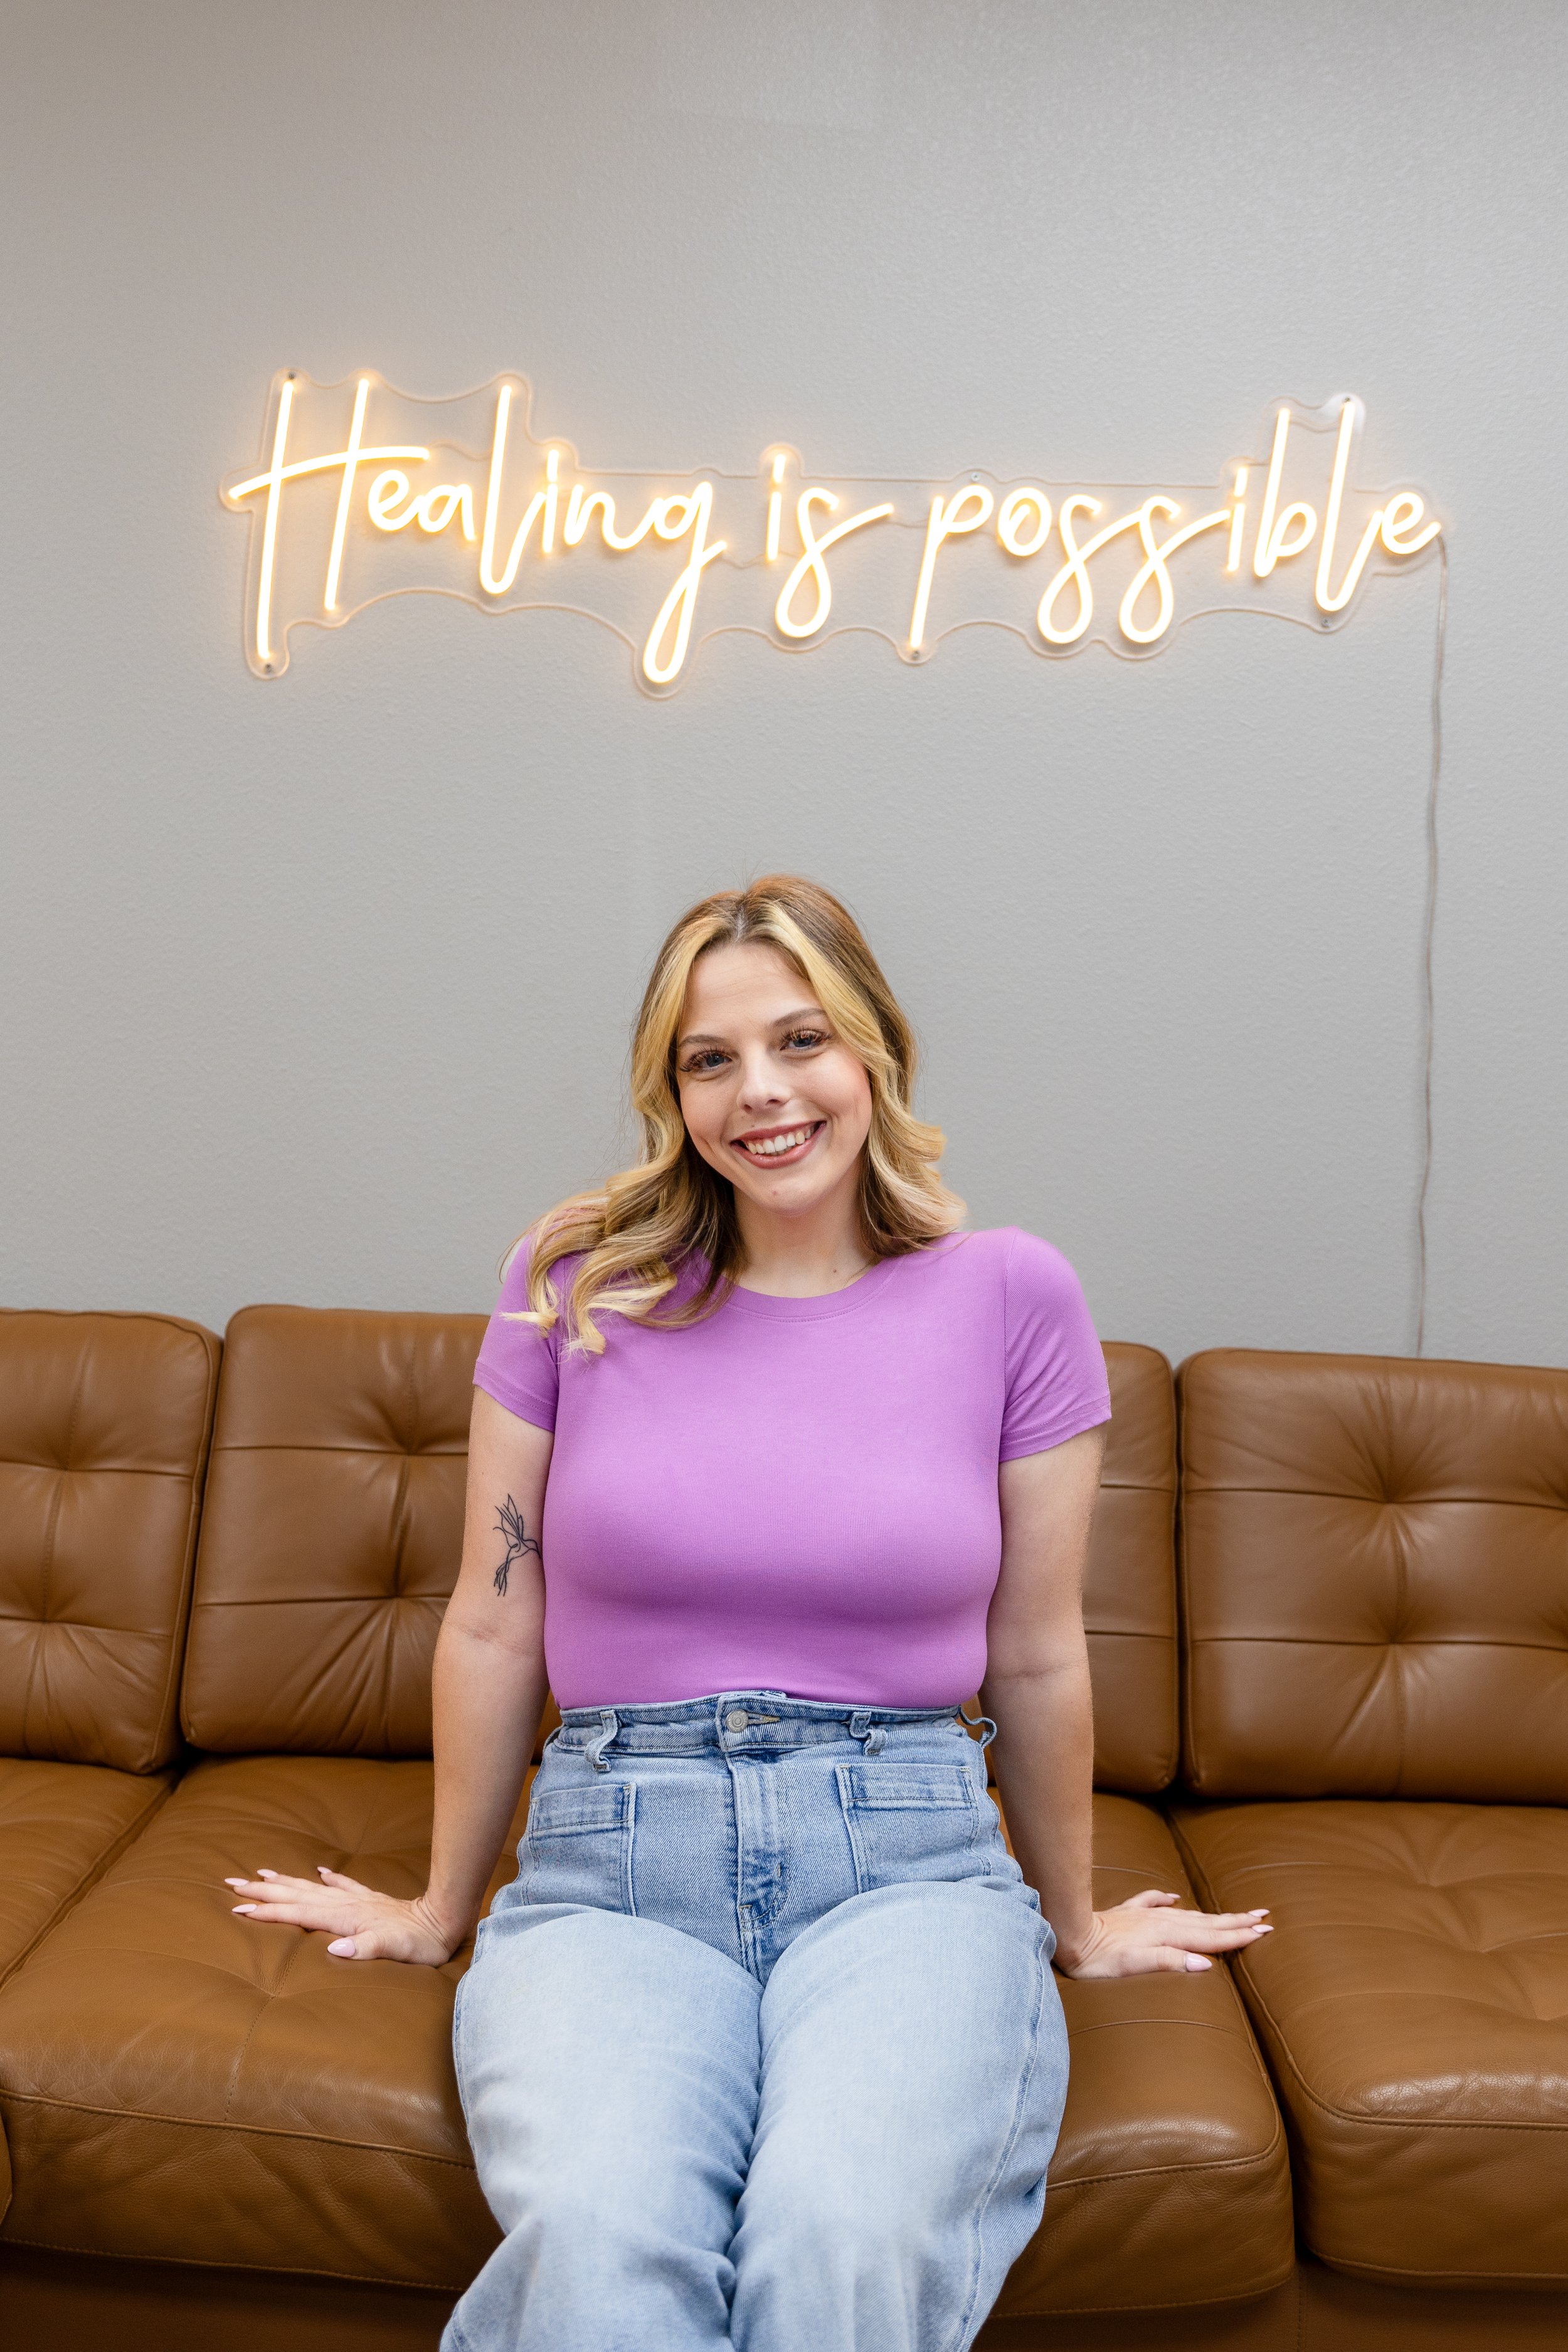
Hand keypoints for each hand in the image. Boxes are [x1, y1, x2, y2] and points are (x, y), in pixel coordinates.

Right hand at [224, 1866, 463, 1964]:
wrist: (443, 1921)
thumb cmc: (419, 1943)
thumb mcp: (394, 1950)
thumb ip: (364, 1948)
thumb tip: (334, 1950)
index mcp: (345, 1918)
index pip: (298, 1914)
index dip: (267, 1913)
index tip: (238, 1909)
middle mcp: (346, 1904)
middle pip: (296, 1896)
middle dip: (264, 1892)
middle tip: (233, 1883)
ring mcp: (357, 1900)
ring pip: (312, 1888)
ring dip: (286, 1882)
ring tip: (261, 1874)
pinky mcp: (370, 1900)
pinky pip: (342, 1885)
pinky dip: (328, 1878)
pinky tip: (320, 1870)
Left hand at [1054, 1889, 1271, 1977]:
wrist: (1067, 1934)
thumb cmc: (1097, 1959)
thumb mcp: (1133, 1966)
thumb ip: (1169, 1962)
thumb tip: (1206, 1963)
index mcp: (1165, 1936)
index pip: (1210, 1938)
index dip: (1238, 1936)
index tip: (1264, 1931)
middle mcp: (1159, 1922)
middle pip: (1205, 1923)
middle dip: (1236, 1922)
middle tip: (1264, 1918)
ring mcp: (1143, 1916)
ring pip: (1187, 1913)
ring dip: (1212, 1914)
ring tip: (1234, 1912)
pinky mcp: (1127, 1914)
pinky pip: (1153, 1902)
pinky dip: (1167, 1899)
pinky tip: (1174, 1896)